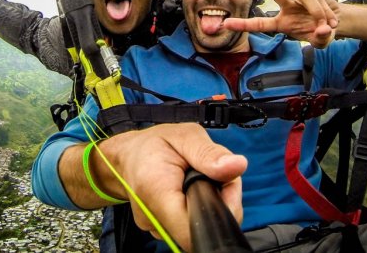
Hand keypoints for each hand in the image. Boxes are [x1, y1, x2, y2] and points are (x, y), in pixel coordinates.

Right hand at [93, 123, 246, 250]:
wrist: (128, 156)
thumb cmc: (155, 143)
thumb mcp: (185, 136)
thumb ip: (208, 153)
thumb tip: (237, 166)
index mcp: (157, 191)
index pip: (197, 226)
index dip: (222, 207)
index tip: (225, 182)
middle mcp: (153, 218)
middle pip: (203, 226)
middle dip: (219, 201)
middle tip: (212, 173)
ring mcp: (156, 228)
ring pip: (199, 226)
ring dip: (209, 203)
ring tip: (197, 177)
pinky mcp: (162, 231)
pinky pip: (190, 225)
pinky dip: (197, 208)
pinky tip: (190, 190)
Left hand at [224, 0, 339, 47]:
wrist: (336, 22)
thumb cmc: (320, 33)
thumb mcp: (320, 41)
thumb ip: (319, 39)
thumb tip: (322, 30)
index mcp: (281, 23)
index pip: (260, 24)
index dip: (243, 25)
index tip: (226, 23)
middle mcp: (288, 7)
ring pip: (308, 1)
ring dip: (320, 15)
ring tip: (328, 26)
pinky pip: (320, 1)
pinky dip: (327, 14)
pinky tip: (332, 21)